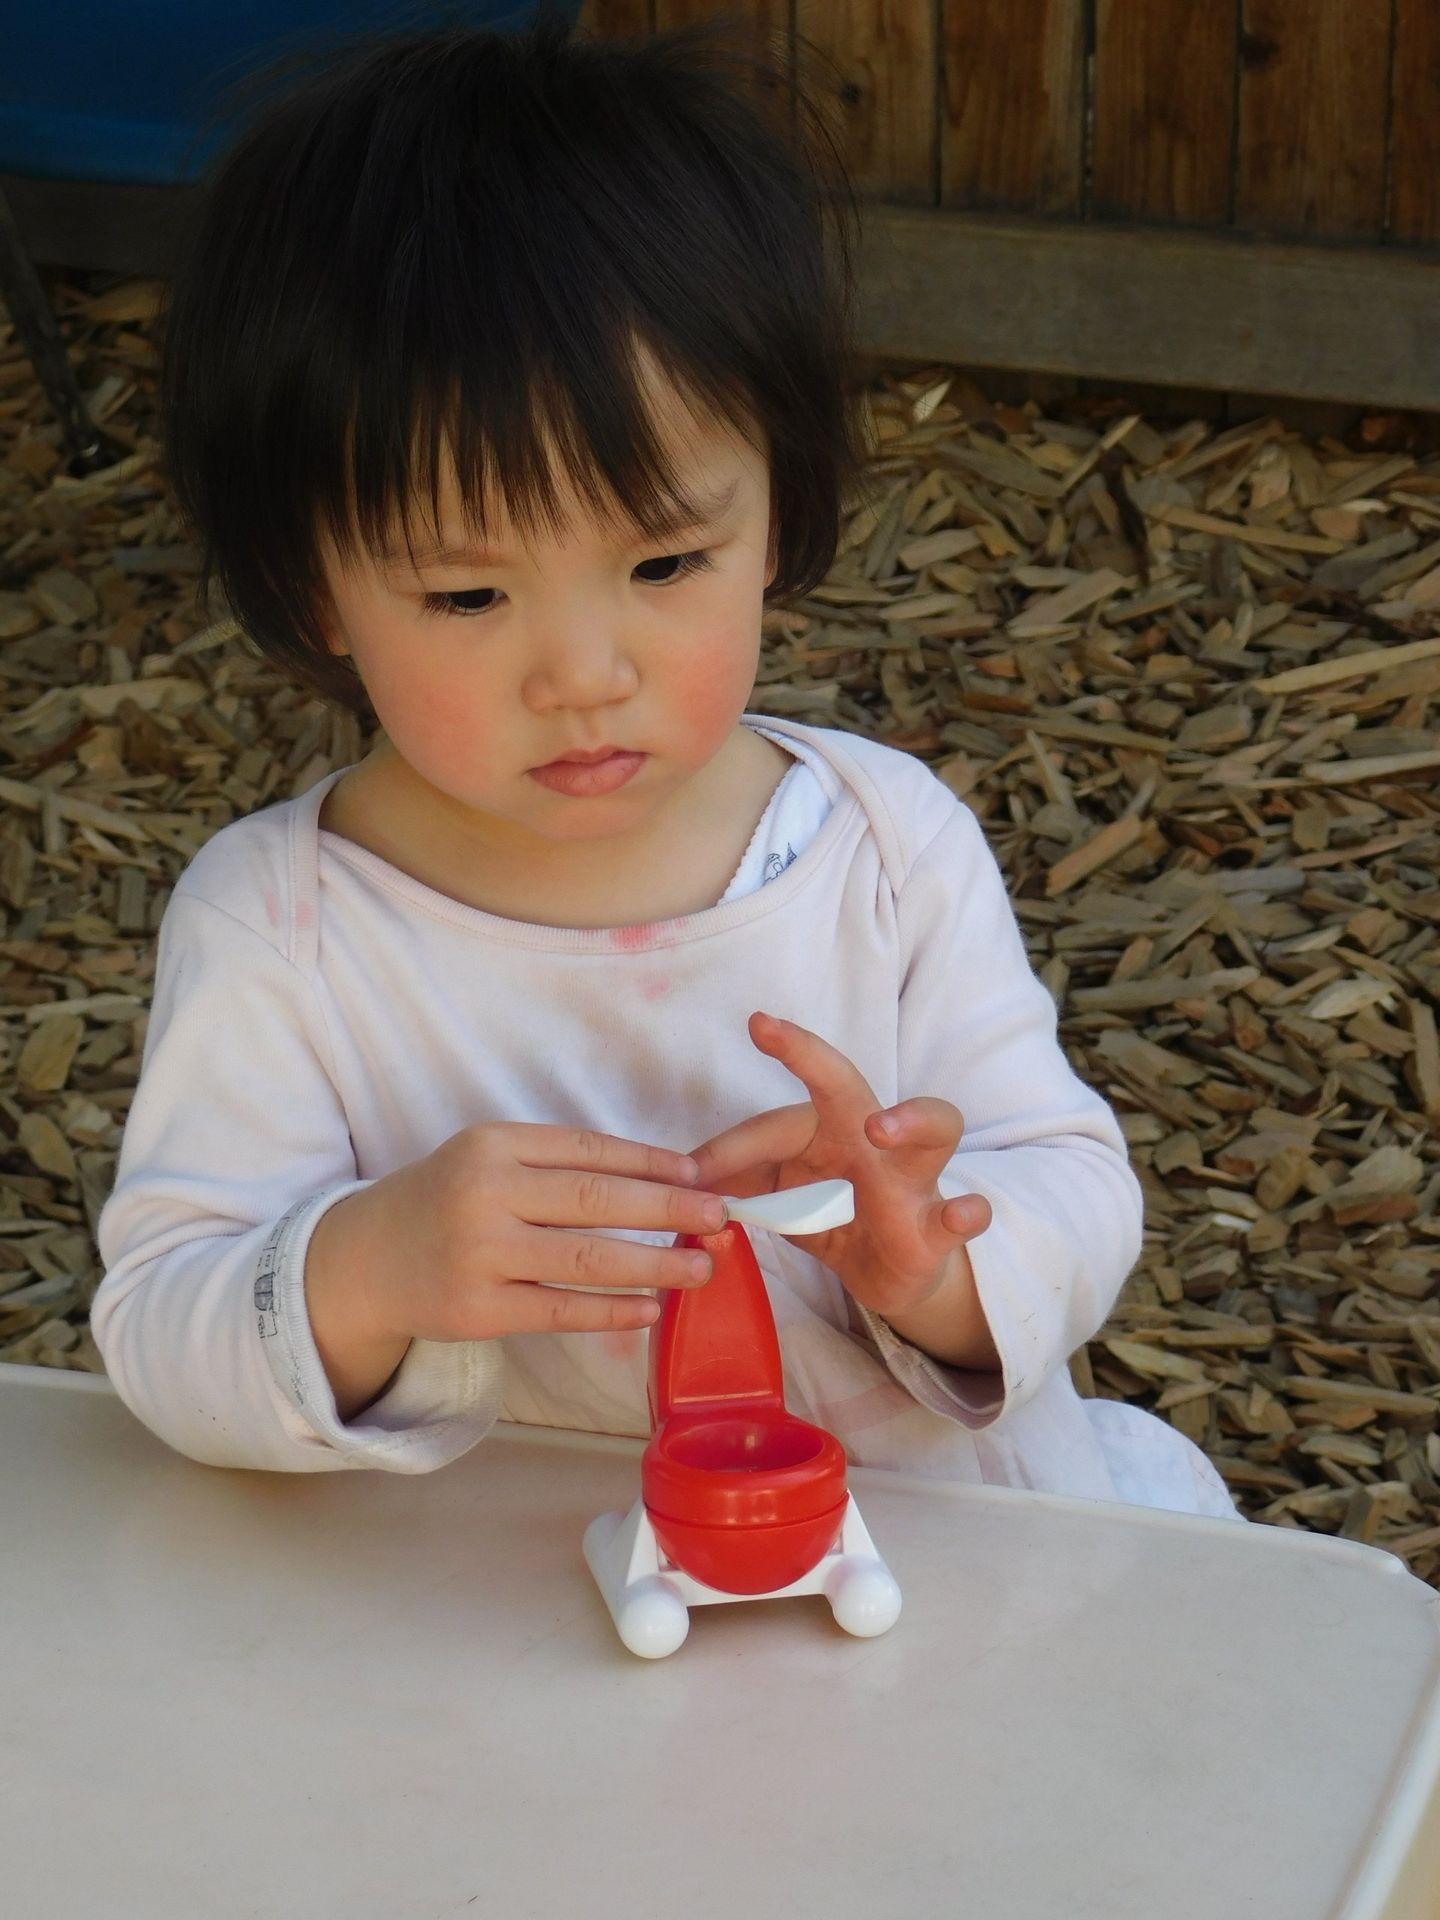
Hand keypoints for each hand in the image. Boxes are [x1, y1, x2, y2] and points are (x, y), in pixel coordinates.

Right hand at [309, 1122, 724, 1354]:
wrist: (365, 1260)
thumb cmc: (446, 1202)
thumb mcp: (487, 1159)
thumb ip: (555, 1164)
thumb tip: (659, 1178)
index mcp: (494, 1143)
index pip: (589, 1149)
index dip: (651, 1162)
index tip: (700, 1175)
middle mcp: (485, 1192)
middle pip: (596, 1200)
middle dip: (668, 1209)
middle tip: (720, 1216)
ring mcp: (480, 1253)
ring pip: (586, 1258)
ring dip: (654, 1263)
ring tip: (702, 1267)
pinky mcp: (477, 1309)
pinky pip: (560, 1309)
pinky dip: (612, 1310)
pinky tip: (650, 1309)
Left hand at [686, 1013, 993, 1331]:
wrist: (891, 1273)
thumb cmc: (833, 1218)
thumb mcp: (780, 1203)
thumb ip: (739, 1189)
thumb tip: (677, 1180)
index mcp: (824, 1130)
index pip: (771, 1126)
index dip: (728, 1150)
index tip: (687, 1174)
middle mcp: (872, 1138)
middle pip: (847, 1083)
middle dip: (808, 1055)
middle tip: (767, 1030)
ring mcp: (913, 1178)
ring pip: (932, 1126)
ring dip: (908, 1119)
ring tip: (880, 1127)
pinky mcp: (937, 1228)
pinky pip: (962, 1213)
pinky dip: (967, 1211)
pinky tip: (962, 1211)